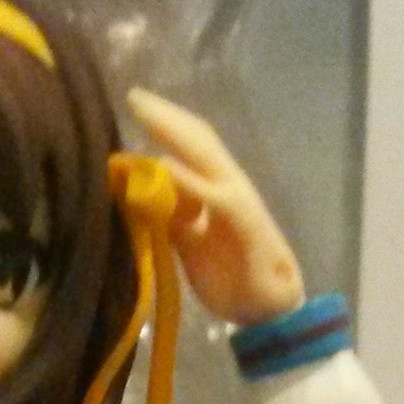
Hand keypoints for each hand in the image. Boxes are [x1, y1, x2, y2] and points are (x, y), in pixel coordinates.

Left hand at [125, 90, 304, 326]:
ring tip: (145, 110)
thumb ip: (169, 217)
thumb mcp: (190, 244)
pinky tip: (164, 164)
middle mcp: (226, 185)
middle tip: (134, 94)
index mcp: (215, 189)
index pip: (189, 145)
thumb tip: (140, 194)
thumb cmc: (232, 277)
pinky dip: (188, 179)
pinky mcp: (242, 221)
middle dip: (165, 116)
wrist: (269, 309)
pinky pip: (212, 195)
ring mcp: (236, 199)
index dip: (164, 123)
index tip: (135, 104)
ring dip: (173, 132)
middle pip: (195, 139)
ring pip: (204, 155)